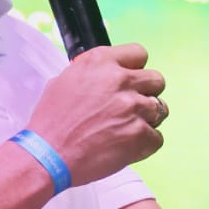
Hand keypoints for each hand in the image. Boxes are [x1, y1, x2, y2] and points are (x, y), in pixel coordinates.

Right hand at [28, 43, 166, 185]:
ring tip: (126, 129)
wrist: (48, 155)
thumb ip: (92, 73)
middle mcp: (120, 80)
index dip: (135, 69)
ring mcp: (132, 107)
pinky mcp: (139, 134)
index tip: (130, 80)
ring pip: (160, 109)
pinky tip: (126, 146)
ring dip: (147, 119)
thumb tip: (105, 74)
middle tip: (130, 107)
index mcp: (100, 62)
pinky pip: (157, 137)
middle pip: (157, 80)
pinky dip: (145, 144)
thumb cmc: (51, 122)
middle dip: (147, 93)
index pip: (139, 53)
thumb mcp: (64, 81)